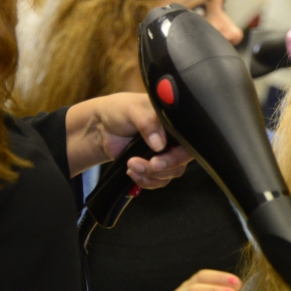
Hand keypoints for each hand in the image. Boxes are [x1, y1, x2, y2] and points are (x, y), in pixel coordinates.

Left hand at [65, 92, 191, 187]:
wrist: (102, 126)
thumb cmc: (120, 110)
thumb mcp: (133, 110)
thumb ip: (147, 123)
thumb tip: (159, 144)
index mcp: (175, 123)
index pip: (189, 142)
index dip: (178, 155)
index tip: (159, 160)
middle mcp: (174, 140)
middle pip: (180, 162)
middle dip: (162, 168)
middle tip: (146, 164)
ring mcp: (164, 155)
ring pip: (170, 174)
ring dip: (151, 175)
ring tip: (131, 165)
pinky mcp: (153, 167)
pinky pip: (158, 181)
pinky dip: (145, 181)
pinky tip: (131, 172)